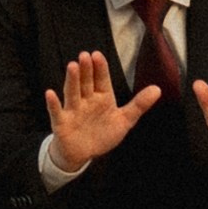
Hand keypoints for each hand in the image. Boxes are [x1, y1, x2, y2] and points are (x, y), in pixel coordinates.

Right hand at [44, 50, 158, 172]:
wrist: (83, 153)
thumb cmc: (102, 134)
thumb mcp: (124, 120)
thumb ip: (139, 105)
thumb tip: (158, 89)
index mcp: (102, 98)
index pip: (102, 80)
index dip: (100, 68)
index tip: (98, 55)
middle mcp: (87, 100)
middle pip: (86, 83)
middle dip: (86, 70)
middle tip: (85, 55)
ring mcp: (73, 110)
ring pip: (72, 93)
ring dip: (72, 80)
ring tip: (72, 66)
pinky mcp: (62, 122)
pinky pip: (57, 111)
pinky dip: (53, 103)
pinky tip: (50, 93)